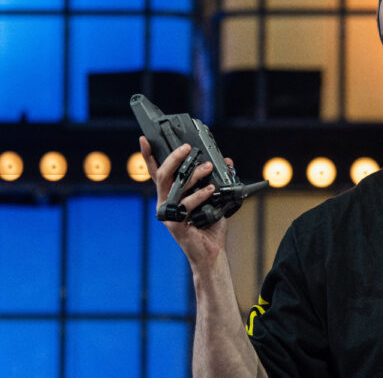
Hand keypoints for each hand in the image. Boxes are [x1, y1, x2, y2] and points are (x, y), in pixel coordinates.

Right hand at [139, 136, 232, 271]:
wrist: (211, 252)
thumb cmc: (210, 225)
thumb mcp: (215, 197)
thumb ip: (217, 179)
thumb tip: (227, 161)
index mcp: (171, 194)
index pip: (158, 172)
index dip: (149, 156)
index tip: (146, 138)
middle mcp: (166, 202)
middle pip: (163, 175)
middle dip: (174, 158)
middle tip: (188, 147)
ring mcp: (168, 213)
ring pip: (175, 187)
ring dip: (192, 174)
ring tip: (208, 167)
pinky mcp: (175, 223)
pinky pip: (186, 204)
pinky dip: (200, 195)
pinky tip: (211, 190)